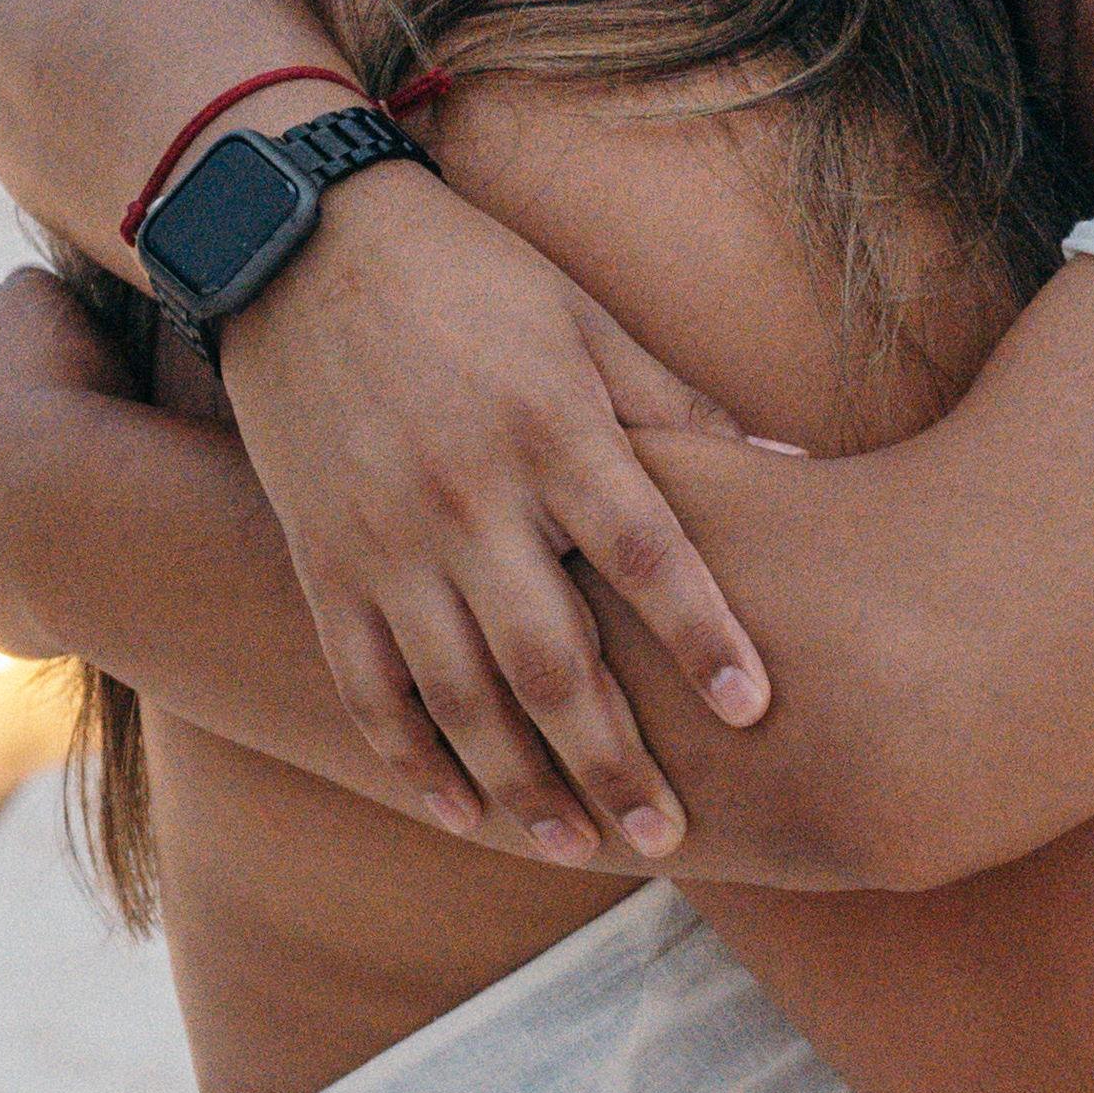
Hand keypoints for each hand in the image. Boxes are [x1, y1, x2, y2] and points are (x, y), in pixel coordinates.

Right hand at [209, 161, 758, 869]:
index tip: (752, 707)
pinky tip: (460, 808)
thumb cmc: (470, 278)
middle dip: (612, 758)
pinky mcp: (323, 561)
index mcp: (551, 429)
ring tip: (577, 849)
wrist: (298, 243)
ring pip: (460, 693)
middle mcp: (469, 496)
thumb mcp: (585, 321)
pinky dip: (411, 755)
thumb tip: (795, 471)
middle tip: (669, 838)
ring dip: (520, 784)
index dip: (701, 635)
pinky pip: (368, 683)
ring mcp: (387, 539)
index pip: (644, 554)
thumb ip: (681, 408)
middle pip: (552, 657)